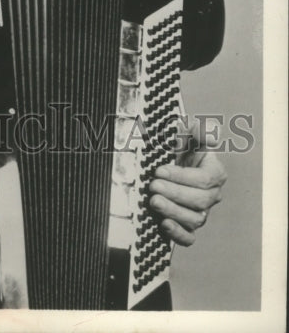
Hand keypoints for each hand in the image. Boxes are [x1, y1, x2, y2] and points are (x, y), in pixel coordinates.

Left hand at [148, 124, 226, 246]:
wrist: (166, 164)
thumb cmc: (179, 148)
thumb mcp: (187, 135)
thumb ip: (200, 130)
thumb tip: (210, 132)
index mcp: (215, 173)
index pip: (203, 180)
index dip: (181, 176)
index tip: (159, 170)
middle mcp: (211, 196)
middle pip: (199, 201)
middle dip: (175, 193)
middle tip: (153, 186)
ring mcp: (200, 213)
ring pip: (194, 219)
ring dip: (173, 211)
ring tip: (153, 201)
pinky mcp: (187, 227)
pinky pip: (189, 238)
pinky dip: (178, 234)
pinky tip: (163, 225)